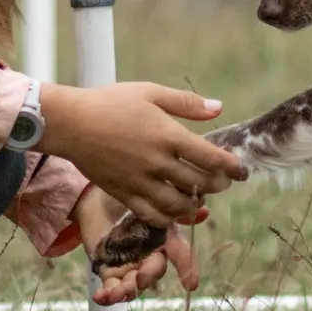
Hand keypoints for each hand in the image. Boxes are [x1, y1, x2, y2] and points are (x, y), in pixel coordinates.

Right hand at [36, 82, 244, 227]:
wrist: (70, 123)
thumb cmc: (110, 102)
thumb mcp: (150, 93)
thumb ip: (186, 103)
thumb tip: (219, 109)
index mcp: (167, 135)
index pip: (211, 158)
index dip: (231, 167)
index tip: (240, 170)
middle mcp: (157, 162)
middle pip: (199, 183)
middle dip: (217, 185)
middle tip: (223, 182)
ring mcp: (139, 181)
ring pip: (177, 205)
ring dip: (194, 204)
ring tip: (199, 197)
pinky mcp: (123, 193)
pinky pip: (151, 215)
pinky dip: (168, 217)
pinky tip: (174, 211)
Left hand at [74, 189, 204, 304]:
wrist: (99, 201)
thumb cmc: (129, 201)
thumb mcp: (150, 202)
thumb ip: (172, 208)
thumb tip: (204, 211)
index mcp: (164, 239)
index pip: (180, 254)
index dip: (187, 268)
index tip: (191, 284)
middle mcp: (151, 257)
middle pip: (155, 270)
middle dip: (150, 275)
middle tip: (141, 277)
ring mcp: (131, 267)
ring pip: (134, 285)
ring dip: (128, 291)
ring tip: (118, 292)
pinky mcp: (110, 273)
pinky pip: (112, 289)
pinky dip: (108, 296)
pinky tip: (101, 297)